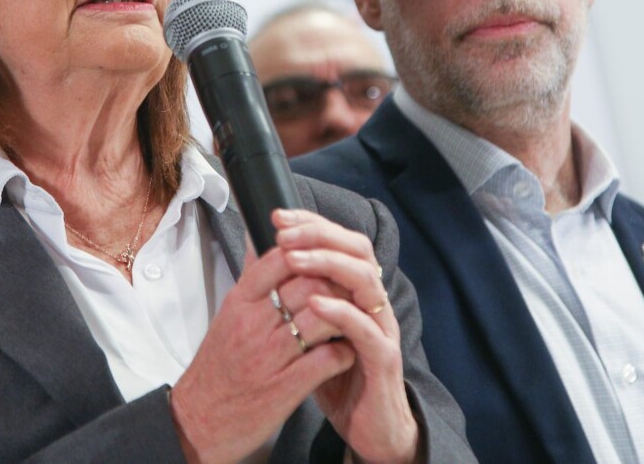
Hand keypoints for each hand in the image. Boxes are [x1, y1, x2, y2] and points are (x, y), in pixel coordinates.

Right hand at [170, 231, 355, 461]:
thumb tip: (258, 240)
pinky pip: (327, 360)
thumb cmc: (217, 366)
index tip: (325, 259)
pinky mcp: (286, 387)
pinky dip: (344, 352)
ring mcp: (271, 356)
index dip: (309, 254)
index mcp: (240, 303)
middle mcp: (254, 325)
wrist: (199, 418)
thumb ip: (250, 281)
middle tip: (351, 286)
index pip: (280, 259)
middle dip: (335, 282)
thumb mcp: (227, 315)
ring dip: (346, 314)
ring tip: (355, 316)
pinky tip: (348, 350)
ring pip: (321, 317)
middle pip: (307, 284)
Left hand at [275, 209, 420, 462]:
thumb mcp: (308, 330)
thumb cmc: (334, 376)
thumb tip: (260, 260)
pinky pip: (365, 328)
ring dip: (328, 263)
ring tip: (296, 259)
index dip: (310, 224)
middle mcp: (371, 301)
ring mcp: (380, 327)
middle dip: (319, 234)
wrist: (366, 426)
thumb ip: (294, 296)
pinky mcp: (383, 358)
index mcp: (354, 291)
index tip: (277, 217)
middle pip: (357, 248)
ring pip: (365, 278)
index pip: (339, 241)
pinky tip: (316, 303)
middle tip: (284, 231)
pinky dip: (340, 312)